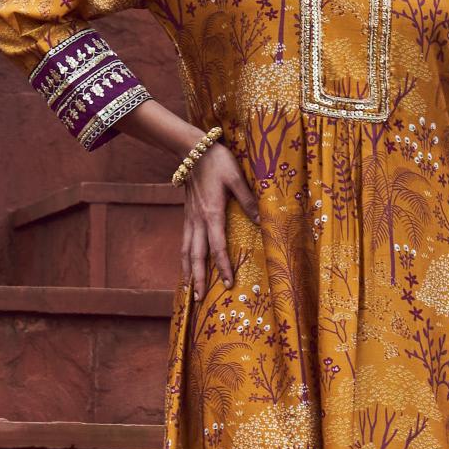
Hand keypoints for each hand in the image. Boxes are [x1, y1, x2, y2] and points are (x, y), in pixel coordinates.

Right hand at [179, 139, 238, 295]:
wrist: (192, 149)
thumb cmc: (217, 161)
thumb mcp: (236, 177)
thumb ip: (248, 200)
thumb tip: (264, 221)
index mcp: (212, 214)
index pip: (217, 247)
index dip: (223, 267)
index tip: (228, 284)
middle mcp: (198, 220)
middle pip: (196, 256)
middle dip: (197, 278)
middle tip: (199, 299)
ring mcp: (190, 218)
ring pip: (186, 250)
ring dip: (187, 271)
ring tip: (188, 290)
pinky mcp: (187, 215)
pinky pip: (184, 241)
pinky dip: (184, 257)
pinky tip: (186, 265)